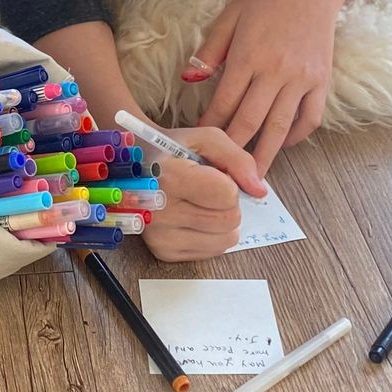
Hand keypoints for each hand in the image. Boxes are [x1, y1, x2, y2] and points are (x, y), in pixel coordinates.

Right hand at [141, 127, 263, 261]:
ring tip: (201, 204)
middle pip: (229, 219)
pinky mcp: (164, 251)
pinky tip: (194, 219)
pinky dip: (211, 236)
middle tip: (207, 190)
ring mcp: (161, 235)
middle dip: (228, 203)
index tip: (212, 174)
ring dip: (223, 222)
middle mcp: (161, 211)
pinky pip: (211, 252)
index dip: (229, 182)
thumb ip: (237, 159)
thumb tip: (259, 190)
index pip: (228, 194)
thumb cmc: (171, 151)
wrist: (133, 167)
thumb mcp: (204, 139)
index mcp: (170, 177)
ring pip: (225, 240)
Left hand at [193, 0, 359, 176]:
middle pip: (250, 123)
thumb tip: (189, 79)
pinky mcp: (322, 81)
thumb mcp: (231, 15)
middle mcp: (276, 71)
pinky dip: (296, 137)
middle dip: (234, 153)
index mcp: (248, 56)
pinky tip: (282, 144)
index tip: (199, 147)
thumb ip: (210, 50)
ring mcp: (302, 79)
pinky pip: (310, 118)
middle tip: (221, 176)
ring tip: (252, 179)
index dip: (210, 129)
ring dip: (264, 156)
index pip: (224, 104)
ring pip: (280, 128)